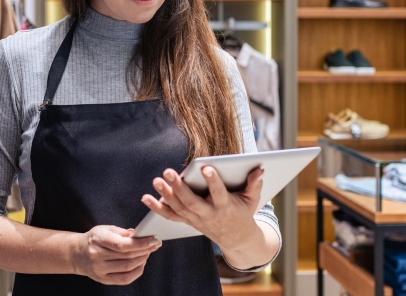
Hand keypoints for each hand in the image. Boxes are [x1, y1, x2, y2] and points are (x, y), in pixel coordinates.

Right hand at [70, 225, 161, 284]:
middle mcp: (97, 256)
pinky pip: (125, 279)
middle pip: (127, 256)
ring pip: (128, 267)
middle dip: (145, 250)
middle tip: (154, 244)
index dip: (140, 243)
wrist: (77, 254)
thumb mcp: (104, 229)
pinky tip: (141, 264)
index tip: (153, 239)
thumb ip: (120, 232)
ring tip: (147, 252)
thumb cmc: (93, 240)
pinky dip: (137, 272)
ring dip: (142, 260)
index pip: (122, 244)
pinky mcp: (103, 279)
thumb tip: (136, 234)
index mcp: (97, 240)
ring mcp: (99, 270)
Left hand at [141, 166, 264, 249]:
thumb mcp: (252, 200)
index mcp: (226, 207)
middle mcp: (209, 214)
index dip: (213, 181)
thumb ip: (255, 184)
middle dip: (179, 188)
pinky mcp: (188, 221)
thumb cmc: (243, 212)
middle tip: (168, 172)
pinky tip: (146, 197)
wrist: (236, 238)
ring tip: (157, 180)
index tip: (206, 167)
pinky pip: (170, 216)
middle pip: (192, 202)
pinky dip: (157, 208)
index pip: (219, 193)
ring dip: (165, 195)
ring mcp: (196, 219)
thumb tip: (259, 169)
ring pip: (179, 208)